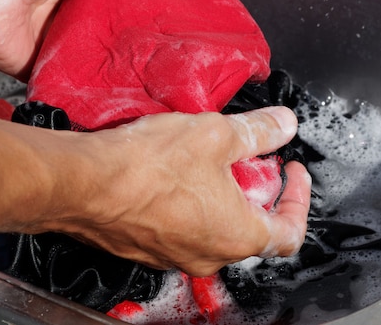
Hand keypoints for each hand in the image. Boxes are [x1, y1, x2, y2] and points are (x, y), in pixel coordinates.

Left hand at [0, 0, 198, 79]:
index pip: (136, 6)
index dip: (160, 18)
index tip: (186, 35)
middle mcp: (81, 17)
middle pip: (122, 40)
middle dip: (144, 54)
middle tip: (174, 72)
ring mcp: (63, 45)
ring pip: (101, 66)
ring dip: (121, 77)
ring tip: (153, 93)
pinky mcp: (45, 70)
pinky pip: (73, 86)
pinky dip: (89, 95)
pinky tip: (113, 104)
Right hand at [37, 107, 311, 276]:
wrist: (81, 184)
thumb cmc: (147, 166)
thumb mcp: (215, 135)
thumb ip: (257, 131)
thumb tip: (282, 126)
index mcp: (237, 236)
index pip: (289, 232)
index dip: (298, 198)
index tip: (290, 171)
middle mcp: (209, 255)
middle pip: (250, 228)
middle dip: (254, 191)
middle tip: (245, 158)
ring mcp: (174, 255)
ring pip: (213, 228)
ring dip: (220, 197)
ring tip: (207, 161)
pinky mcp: (145, 247)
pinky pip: (180, 228)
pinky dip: (189, 205)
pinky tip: (173, 174)